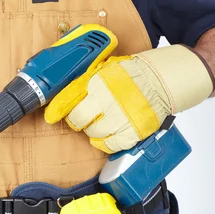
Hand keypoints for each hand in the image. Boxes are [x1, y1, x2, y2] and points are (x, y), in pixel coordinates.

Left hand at [45, 45, 213, 152]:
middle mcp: (107, 100)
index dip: (57, 110)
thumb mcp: (108, 68)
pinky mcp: (132, 132)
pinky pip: (110, 145)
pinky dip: (104, 143)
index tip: (50, 116)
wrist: (164, 80)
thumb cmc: (134, 74)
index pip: (68, 99)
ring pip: (93, 134)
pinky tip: (105, 137)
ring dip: (92, 131)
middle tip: (80, 119)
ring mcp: (120, 118)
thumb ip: (87, 80)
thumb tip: (63, 93)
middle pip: (78, 120)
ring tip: (99, 123)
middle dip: (76, 121)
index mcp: (99, 81)